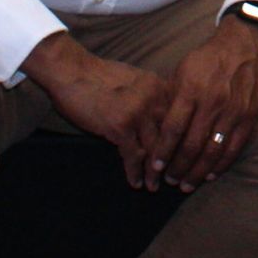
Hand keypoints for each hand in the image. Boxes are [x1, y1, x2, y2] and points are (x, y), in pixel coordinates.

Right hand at [20, 35, 174, 187]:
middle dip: (173, 160)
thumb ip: (151, 96)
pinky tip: (135, 182)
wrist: (72, 71)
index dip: (183, 140)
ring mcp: (138, 112)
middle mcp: (154, 98)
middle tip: (174, 177)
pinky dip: (134, 172)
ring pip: (154, 149)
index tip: (185, 158)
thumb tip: (161, 118)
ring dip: (154, 172)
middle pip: (171, 136)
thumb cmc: (100, 76)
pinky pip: (133, 155)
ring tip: (155, 186)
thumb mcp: (135, 80)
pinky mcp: (120, 126)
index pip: (180, 118)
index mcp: (159, 86)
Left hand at [147, 17, 257, 190]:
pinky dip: (221, 165)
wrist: (247, 43)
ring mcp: (233, 111)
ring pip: (212, 151)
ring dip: (197, 172)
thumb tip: (157, 126)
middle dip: (178, 167)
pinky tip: (210, 175)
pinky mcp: (249, 116)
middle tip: (169, 181)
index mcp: (191, 89)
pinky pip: (234, 147)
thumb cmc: (209, 57)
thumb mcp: (183, 69)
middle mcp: (212, 102)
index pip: (173, 129)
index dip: (162, 151)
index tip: (154, 166)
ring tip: (186, 184)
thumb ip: (172, 97)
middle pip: (191, 145)